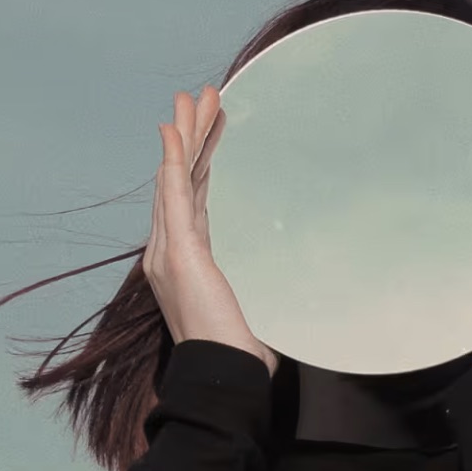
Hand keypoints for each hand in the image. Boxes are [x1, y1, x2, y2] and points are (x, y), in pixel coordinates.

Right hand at [141, 84, 278, 375]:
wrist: (223, 373)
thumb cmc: (240, 352)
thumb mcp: (257, 306)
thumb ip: (264, 288)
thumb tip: (302, 283)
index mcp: (189, 260)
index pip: (194, 198)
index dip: (200, 162)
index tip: (210, 131)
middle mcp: (171, 250)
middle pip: (182, 179)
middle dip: (192, 136)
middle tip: (202, 97)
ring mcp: (169, 249)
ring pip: (176, 177)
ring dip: (184, 134)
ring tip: (193, 97)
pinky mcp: (177, 251)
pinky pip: (172, 192)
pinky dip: (171, 158)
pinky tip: (172, 129)